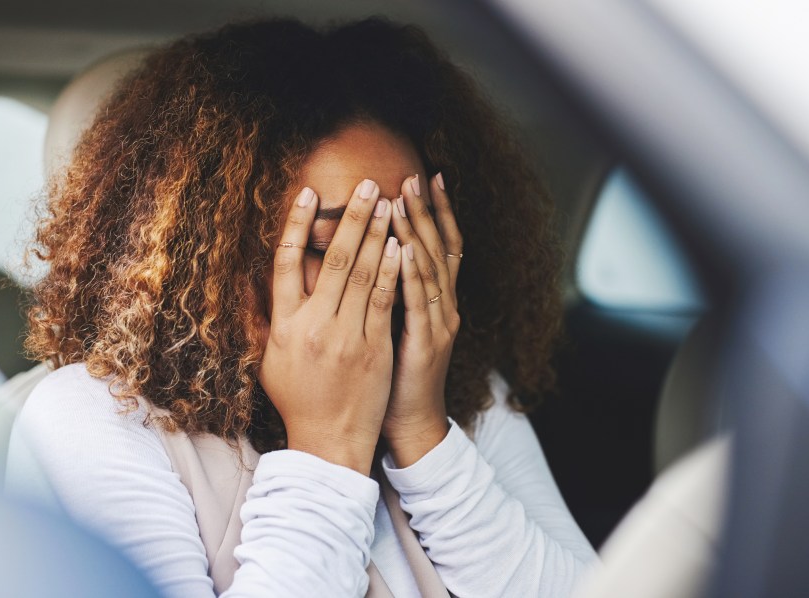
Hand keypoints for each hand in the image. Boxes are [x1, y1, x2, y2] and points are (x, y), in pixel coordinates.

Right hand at [260, 181, 401, 474]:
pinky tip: (400, 244)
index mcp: (284, 325)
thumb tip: (254, 279)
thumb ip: (265, 317)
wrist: (328, 441)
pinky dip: (392, 270)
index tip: (307, 193)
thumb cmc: (297, 399)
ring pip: (363, 274)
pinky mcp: (375, 348)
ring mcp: (347, 336)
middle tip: (365, 184)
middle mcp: (314, 326)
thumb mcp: (270, 358)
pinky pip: (385, 301)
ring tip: (387, 202)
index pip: (285, 263)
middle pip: (332, 260)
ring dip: (376, 234)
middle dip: (350, 217)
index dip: (295, 225)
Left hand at [383, 173, 463, 466]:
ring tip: (405, 199)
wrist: (410, 423)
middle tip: (415, 175)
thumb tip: (364, 260)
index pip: (440, 245)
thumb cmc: (393, 376)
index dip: (436, 211)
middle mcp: (444, 306)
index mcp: (436, 301)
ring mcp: (439, 323)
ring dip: (418, 231)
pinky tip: (404, 247)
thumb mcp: (391, 326)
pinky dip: (413, 273)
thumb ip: (385, 294)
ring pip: (432, 268)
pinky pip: (420, 302)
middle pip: (441, 247)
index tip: (425, 177)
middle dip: (427, 210)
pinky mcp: (427, 342)